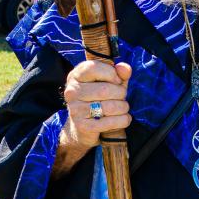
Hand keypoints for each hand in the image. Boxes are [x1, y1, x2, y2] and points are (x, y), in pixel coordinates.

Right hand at [56, 59, 131, 175]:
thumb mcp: (107, 83)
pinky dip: (123, 121)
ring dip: (124, 108)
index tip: (117, 81)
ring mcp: (76, 110)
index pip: (96, 68)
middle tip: (121, 99)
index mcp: (75, 75)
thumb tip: (126, 68)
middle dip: (121, 94)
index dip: (112, 74)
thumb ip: (118, 74)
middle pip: (108, 89)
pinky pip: (113, 121)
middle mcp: (72, 91)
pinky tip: (122, 121)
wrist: (80, 130)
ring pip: (112, 105)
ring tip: (121, 110)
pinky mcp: (84, 127)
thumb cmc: (97, 100)